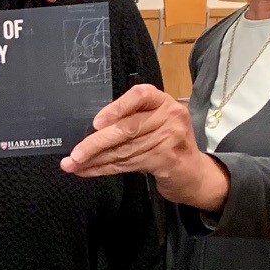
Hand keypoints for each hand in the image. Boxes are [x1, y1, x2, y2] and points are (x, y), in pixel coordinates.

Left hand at [61, 84, 229, 211]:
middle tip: (74, 154)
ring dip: (95, 160)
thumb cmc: (168, 145)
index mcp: (162, 102)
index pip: (139, 95)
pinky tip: (88, 171)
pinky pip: (128, 164)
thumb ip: (131, 120)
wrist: (196, 174)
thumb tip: (92, 131)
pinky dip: (105, 169)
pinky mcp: (167, 160)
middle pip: (126, 128)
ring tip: (73, 165)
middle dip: (95, 143)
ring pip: (123, 150)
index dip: (117, 107)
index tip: (96, 122)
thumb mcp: (155, 124)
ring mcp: (170, 138)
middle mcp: (169, 116)